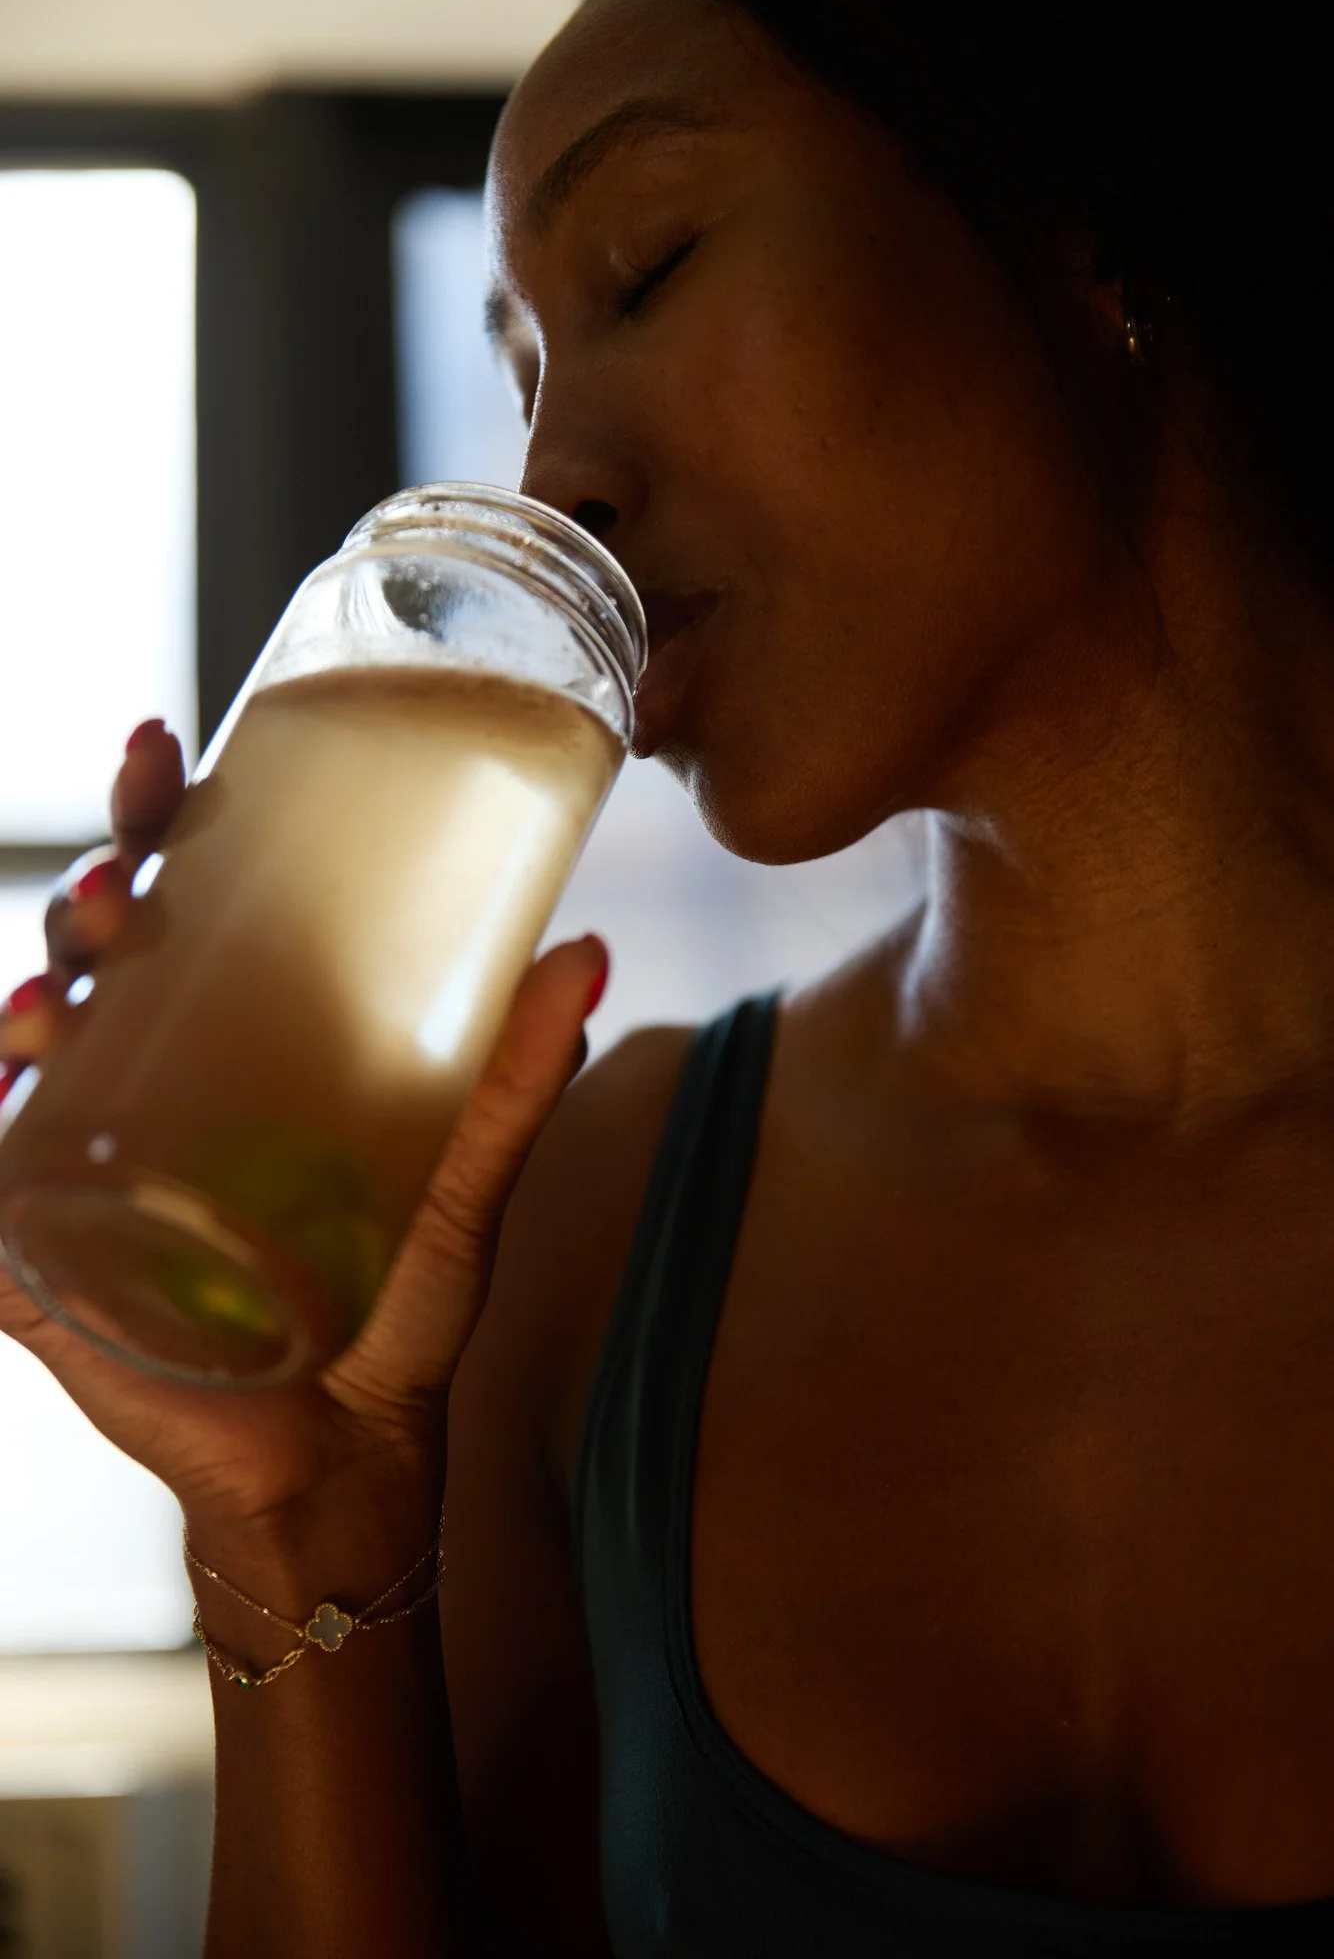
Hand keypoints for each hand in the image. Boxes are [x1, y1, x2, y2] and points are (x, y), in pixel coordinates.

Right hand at [0, 719, 605, 1549]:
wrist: (351, 1451)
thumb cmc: (402, 1304)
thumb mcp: (465, 1175)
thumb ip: (520, 1073)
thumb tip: (591, 947)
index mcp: (239, 1035)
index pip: (186, 897)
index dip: (157, 815)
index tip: (166, 748)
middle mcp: (155, 1077)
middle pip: (98, 948)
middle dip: (94, 891)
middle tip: (130, 884)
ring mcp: (93, 1157)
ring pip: (32, 1036)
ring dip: (32, 986)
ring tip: (68, 984)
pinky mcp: (48, 1249)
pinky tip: (13, 1073)